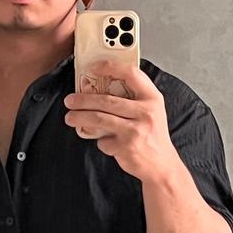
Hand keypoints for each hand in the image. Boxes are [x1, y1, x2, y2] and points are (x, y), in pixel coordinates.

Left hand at [63, 59, 179, 182]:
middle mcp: (146, 112)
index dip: (110, 67)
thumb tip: (100, 88)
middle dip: (83, 100)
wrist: (162, 165)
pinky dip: (100, 141)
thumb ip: (133, 98)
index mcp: (152, 98)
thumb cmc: (153, 136)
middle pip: (106, 100)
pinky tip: (105, 142)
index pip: (131, 73)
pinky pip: (104, 140)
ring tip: (70, 117)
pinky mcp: (126, 146)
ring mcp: (135, 130)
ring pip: (99, 118)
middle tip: (70, 101)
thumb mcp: (152, 112)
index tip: (93, 68)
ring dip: (80, 117)